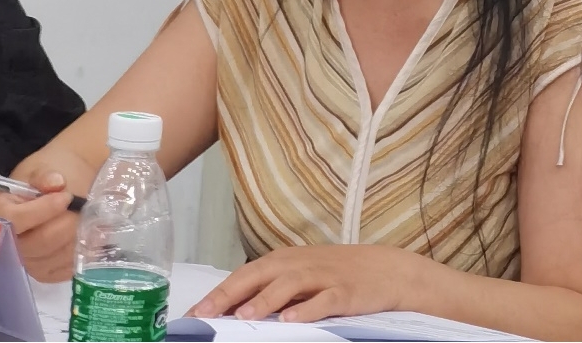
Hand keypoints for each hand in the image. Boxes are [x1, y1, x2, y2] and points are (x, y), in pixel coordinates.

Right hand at [0, 166, 79, 282]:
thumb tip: (56, 183)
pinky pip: (63, 269)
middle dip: (67, 224)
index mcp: (1, 212)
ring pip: (55, 256)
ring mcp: (26, 261)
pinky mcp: (43, 273)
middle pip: (40, 242)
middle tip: (86, 210)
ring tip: (90, 221)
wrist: (59, 191)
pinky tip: (88, 237)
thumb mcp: (43, 169)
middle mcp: (7, 243)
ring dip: (78, 238)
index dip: (43, 210)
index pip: (14, 220)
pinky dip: (80, 253)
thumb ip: (46, 176)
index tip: (66, 197)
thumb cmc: (47, 180)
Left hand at [190, 244, 428, 322]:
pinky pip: (325, 300)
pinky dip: (307, 309)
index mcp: (286, 261)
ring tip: (243, 316)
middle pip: (260, 274)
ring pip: (289, 284)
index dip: (218, 292)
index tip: (192, 313)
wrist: (388, 270)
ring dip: (265, 299)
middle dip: (230, 293)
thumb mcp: (303, 277)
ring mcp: (325, 277)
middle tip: (205, 314)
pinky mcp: (346, 292)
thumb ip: (273, 289)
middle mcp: (301, 264)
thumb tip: (233, 310)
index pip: (245, 274)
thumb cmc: (339, 275)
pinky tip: (291, 320)